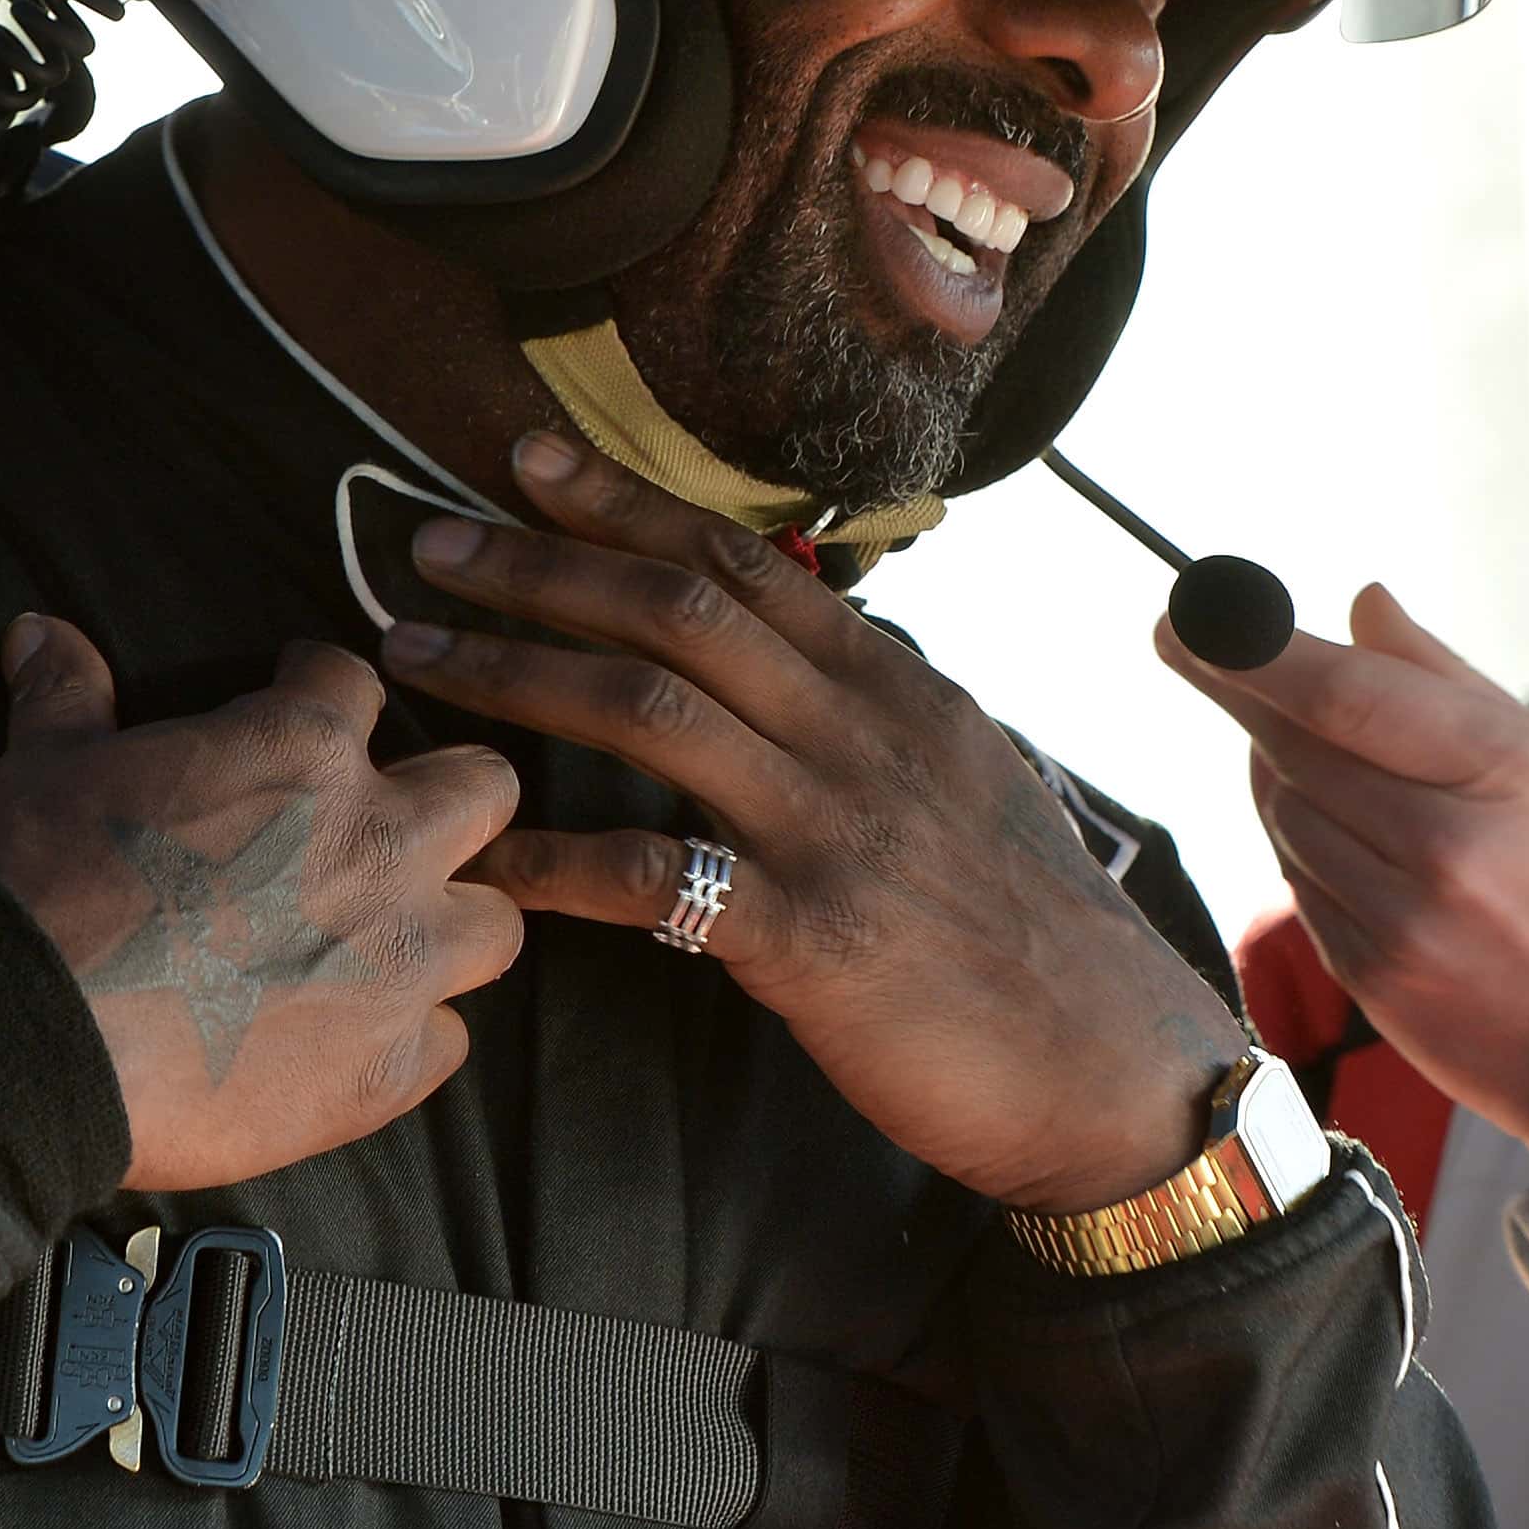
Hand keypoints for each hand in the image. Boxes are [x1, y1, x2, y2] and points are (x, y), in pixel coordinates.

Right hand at [0, 617, 524, 1193]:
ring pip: (495, 925)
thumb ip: (66, 693)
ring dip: (450, 928)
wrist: (32, 1037)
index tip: (301, 699)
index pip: (355, 683)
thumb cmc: (43, 885)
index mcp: (308, 753)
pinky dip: (407, 1041)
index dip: (322, 688)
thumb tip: (39, 631)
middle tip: (391, 825)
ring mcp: (402, 961)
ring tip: (395, 943)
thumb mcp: (44, 766)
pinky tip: (355, 1044)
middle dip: (450, 798)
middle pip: (486, 791)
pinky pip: (445, 1044)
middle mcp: (385, 845)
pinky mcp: (391, 1065)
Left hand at [380, 432, 1246, 1215]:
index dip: (626, 504)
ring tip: (416, 659)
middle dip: (541, 565)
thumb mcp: (967, 783)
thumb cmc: (1032, 937)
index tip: (528, 461)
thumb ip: (874, 715)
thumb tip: (801, 656)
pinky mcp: (811, 939)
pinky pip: (653, 880)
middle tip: (426, 542)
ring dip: (517, 674)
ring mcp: (836, 830)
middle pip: (677, 612)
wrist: (1112, 1066)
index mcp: (896, 690)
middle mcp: (862, 735)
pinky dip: (554, 862)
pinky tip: (482, 859)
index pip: (744, 563)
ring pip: (650, 710)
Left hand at [1162, 585, 1528, 1146]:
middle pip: (1292, 748)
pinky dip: (1304, 846)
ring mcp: (1403, 925)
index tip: (1187, 612)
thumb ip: (1453, 684)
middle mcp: (1445, 849)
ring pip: (1286, 817)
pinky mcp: (1375, 984)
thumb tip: (1362, 603)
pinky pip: (1301, 887)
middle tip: (1203, 652)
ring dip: (1281, 774)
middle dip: (1242, 695)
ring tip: (1312, 750)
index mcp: (1508, 774)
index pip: (1342, 693)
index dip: (1248, 646)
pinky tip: (1342, 833)